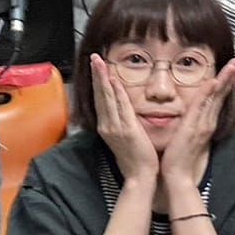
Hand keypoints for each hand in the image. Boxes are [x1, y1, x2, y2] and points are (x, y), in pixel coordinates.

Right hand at [89, 54, 159, 186]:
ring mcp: (115, 127)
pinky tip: (113, 79)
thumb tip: (123, 112)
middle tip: (94, 57)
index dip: (98, 83)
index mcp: (107, 127)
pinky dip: (116, 91)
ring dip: (103, 78)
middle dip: (97, 75)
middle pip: (100, 95)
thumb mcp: (125, 138)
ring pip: (108, 97)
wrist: (140, 177)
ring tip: (99, 62)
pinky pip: (121, 105)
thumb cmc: (136, 159)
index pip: (101, 100)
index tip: (96, 67)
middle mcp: (107, 125)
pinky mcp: (127, 129)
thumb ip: (122, 123)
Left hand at [160, 58, 234, 194]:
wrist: (178, 176)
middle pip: (221, 95)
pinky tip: (213, 82)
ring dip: (224, 81)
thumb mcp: (188, 136)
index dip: (225, 84)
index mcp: (206, 123)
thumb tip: (191, 116)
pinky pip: (201, 106)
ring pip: (215, 98)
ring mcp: (202, 124)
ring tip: (234, 67)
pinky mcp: (192, 127)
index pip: (217, 99)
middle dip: (229, 78)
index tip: (232, 70)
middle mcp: (207, 122)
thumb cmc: (180, 157)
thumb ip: (191, 125)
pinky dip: (208, 94)